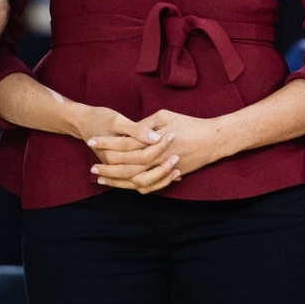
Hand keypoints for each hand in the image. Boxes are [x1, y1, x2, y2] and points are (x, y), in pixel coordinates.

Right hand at [70, 104, 180, 194]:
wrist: (83, 123)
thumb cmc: (99, 118)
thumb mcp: (117, 120)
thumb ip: (136, 130)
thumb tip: (156, 137)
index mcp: (113, 154)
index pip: (142, 155)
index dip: (159, 147)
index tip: (173, 136)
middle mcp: (114, 166)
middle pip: (143, 173)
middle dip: (163, 165)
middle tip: (178, 155)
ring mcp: (117, 171)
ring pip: (142, 184)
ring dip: (160, 179)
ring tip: (177, 170)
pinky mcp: (121, 171)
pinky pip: (139, 184)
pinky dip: (154, 182)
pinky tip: (168, 176)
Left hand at [89, 108, 225, 193]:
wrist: (213, 139)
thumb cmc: (188, 123)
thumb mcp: (164, 116)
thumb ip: (144, 125)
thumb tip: (128, 132)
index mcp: (153, 141)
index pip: (123, 144)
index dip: (106, 143)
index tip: (91, 140)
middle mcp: (157, 159)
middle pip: (126, 166)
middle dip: (107, 167)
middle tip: (92, 168)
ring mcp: (164, 170)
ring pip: (136, 180)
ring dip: (118, 181)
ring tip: (103, 179)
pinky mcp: (170, 176)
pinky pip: (150, 186)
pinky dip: (135, 187)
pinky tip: (124, 185)